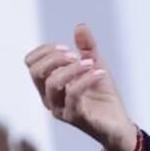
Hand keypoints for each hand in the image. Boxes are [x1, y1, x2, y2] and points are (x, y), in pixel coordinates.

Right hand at [24, 24, 137, 150]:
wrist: (118, 124)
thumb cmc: (103, 97)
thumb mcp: (95, 66)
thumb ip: (87, 47)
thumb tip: (80, 26)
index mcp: (48, 85)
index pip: (31, 63)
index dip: (45, 51)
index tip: (68, 48)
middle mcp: (49, 98)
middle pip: (36, 72)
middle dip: (55, 58)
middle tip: (77, 55)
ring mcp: (60, 109)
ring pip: (52, 83)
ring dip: (72, 68)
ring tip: (91, 64)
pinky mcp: (75, 117)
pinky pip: (73, 94)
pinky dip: (86, 79)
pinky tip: (100, 73)